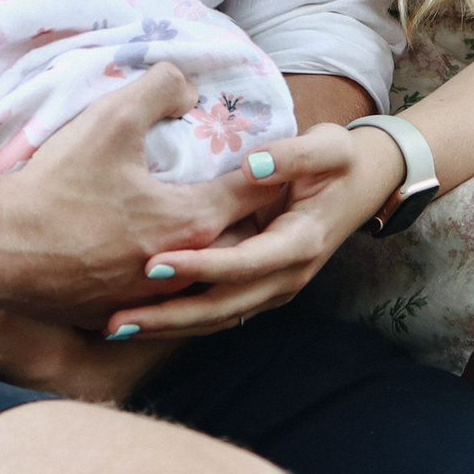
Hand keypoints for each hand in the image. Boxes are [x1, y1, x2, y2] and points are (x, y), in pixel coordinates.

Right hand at [0, 63, 269, 318]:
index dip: (274, 167)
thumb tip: (187, 85)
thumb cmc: (58, 185)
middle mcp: (182, 269)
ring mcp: (151, 300)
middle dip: (251, 215)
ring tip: (218, 228)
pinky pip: (162, 299)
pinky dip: (173, 279)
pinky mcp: (118, 315)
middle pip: (238, 241)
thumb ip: (159, 89)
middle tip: (260, 190)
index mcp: (193, 221)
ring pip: (202, 275)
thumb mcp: (111, 120)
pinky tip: (163, 262)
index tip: (290, 154)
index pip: (255, 191)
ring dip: (215, 253)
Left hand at [99, 122, 403, 339]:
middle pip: (223, 307)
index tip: (155, 262)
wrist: (360, 187)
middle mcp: (284, 277)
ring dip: (167, 325)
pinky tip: (137, 317)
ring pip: (215, 318)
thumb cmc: (340, 161)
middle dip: (170, 315)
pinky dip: (177, 318)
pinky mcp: (255, 288)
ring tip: (114, 326)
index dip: (201, 266)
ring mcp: (270, 288)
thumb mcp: (331, 147)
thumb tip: (252, 165)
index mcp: (299, 244)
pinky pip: (214, 311)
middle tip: (118, 318)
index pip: (244, 264)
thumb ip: (296, 154)